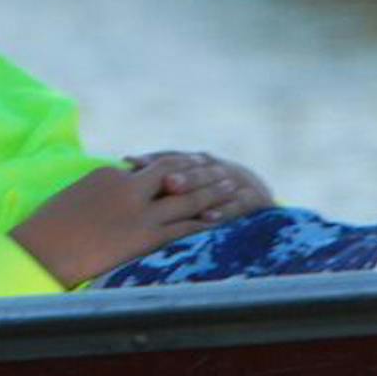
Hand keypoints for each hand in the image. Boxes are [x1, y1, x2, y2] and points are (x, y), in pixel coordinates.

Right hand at [11, 160, 243, 287]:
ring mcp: (138, 212)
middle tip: (220, 169)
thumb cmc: (44, 231)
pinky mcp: (143, 237)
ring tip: (232, 188)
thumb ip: (98, 195)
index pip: (148, 168)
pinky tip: (220, 222)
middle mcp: (128, 187)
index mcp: (109, 175)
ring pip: (185, 198)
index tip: (189, 165)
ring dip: (212, 193)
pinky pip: (182, 228)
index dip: (173, 166)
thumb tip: (107, 200)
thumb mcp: (73, 200)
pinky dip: (204, 223)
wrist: (38, 251)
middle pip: (174, 174)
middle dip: (200, 172)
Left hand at [122, 151, 274, 223]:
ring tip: (173, 189)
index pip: (171, 157)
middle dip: (173, 170)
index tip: (128, 161)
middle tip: (152, 174)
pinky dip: (224, 211)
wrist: (256, 198)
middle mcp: (214, 167)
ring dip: (193, 184)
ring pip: (212, 182)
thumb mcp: (187, 189)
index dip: (151, 158)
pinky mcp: (255, 199)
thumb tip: (119, 177)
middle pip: (191, 167)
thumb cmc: (209, 197)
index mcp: (195, 162)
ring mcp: (235, 181)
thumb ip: (158, 186)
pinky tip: (210, 218)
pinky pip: (238, 205)